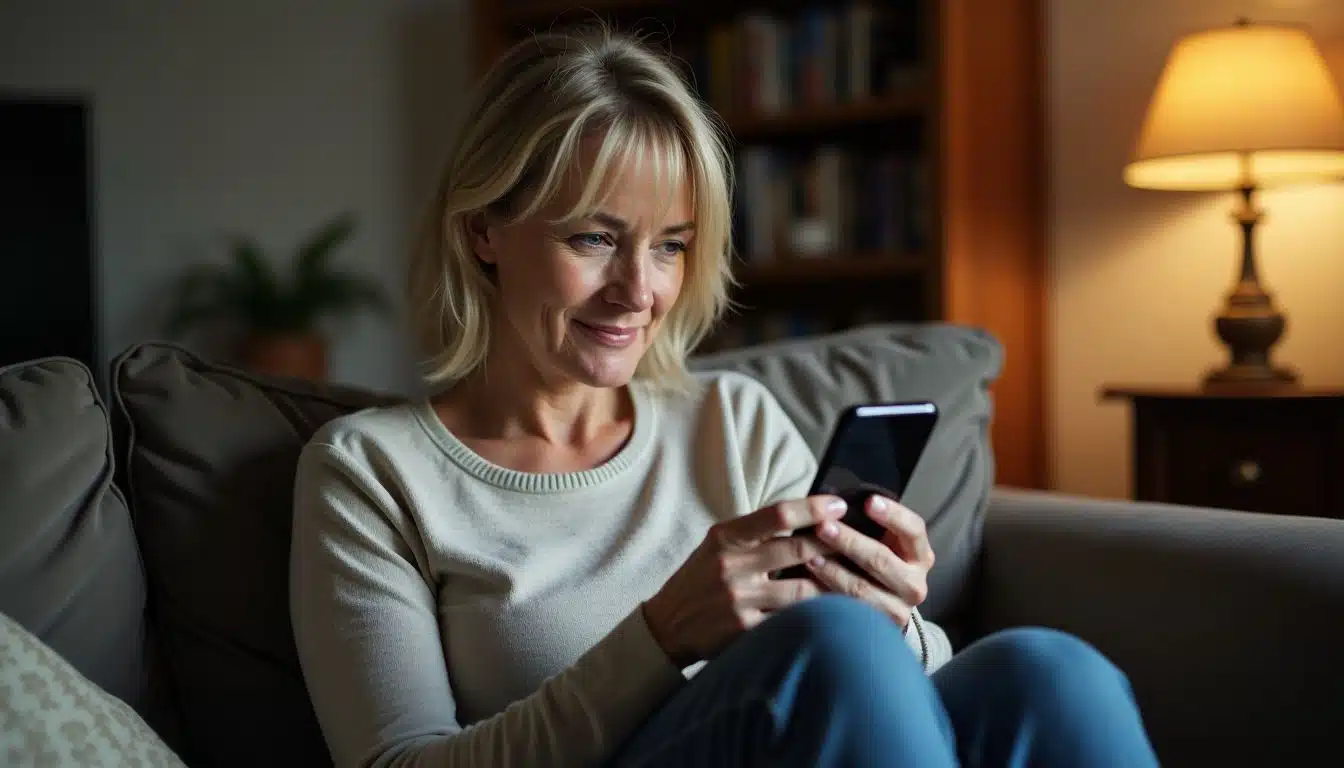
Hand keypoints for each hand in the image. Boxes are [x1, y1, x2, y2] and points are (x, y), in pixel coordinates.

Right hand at [641, 495, 846, 666]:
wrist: (667, 625)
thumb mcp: (717, 545)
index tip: (839, 504)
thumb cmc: (700, 579)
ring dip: (831, 585)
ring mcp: (738, 599)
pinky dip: (812, 616)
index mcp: (725, 536)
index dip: (813, 507)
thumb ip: (754, 533)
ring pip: (802, 590)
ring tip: (853, 579)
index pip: (777, 514)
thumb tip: (804, 516)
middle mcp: (731, 564)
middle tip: (858, 540)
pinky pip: (790, 621)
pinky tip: (831, 614)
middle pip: (797, 549)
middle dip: (833, 544)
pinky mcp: (744, 630)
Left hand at [804, 495, 933, 629]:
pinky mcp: (878, 628)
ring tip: (808, 556)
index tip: (868, 502)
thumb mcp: (883, 542)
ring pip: (862, 588)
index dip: (892, 515)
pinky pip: (848, 611)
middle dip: (849, 541)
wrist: (883, 608)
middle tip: (822, 526)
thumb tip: (837, 502)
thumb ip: (871, 526)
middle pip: (881, 560)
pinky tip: (808, 584)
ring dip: (832, 571)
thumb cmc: (875, 562)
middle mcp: (915, 584)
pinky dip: (826, 595)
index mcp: (920, 555)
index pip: (913, 529)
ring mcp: (898, 610)